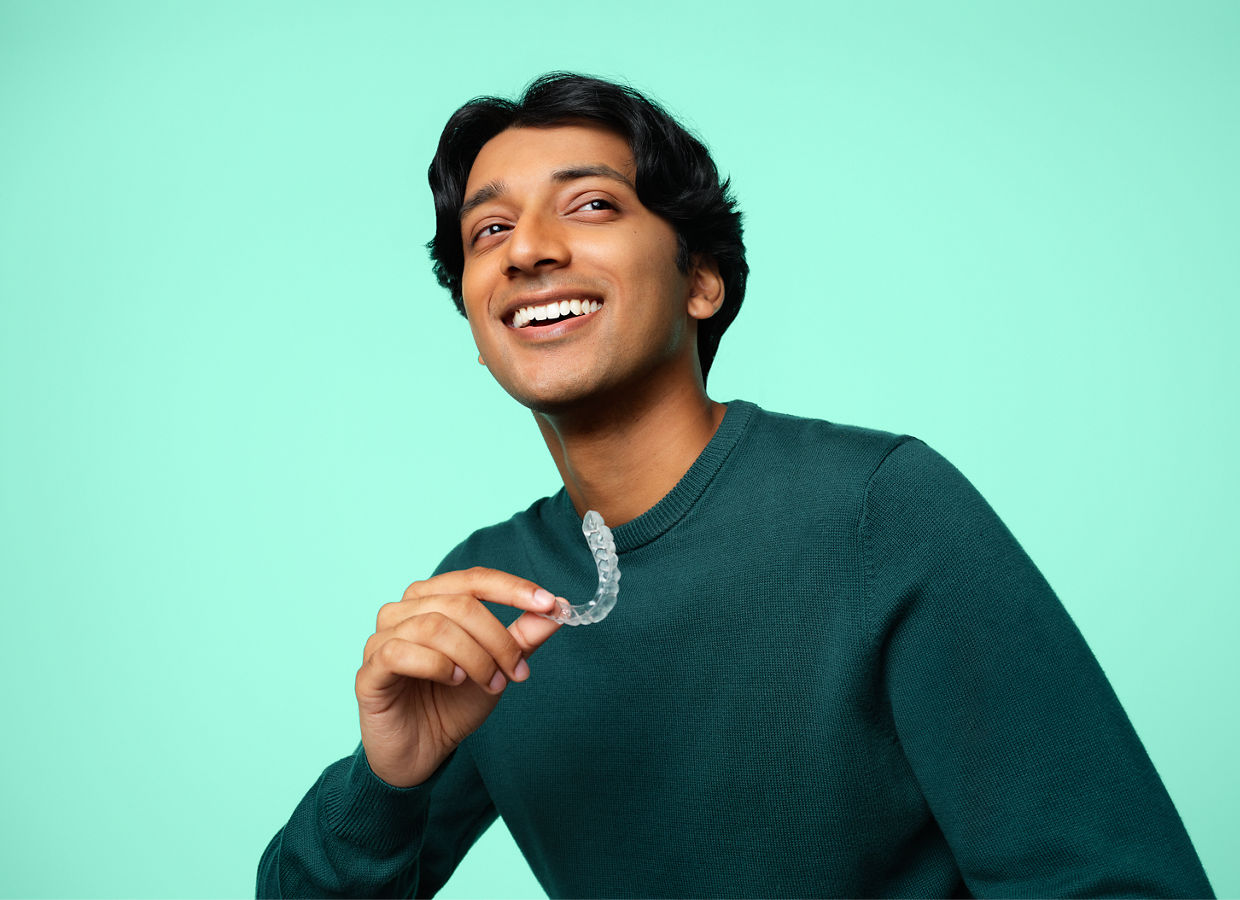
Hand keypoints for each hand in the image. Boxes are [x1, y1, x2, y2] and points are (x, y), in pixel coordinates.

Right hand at [355, 567, 561, 787]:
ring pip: (435, 626)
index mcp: (432, 599)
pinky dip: (438, 665)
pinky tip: (455, 681)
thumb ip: (522, 638)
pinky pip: (401, 651)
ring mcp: (380, 638)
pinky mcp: (369, 670)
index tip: (549, 604)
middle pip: (459, 603)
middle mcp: (402, 611)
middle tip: (517, 671)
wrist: (421, 753)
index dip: (513, 588)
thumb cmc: (452, 703)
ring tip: (491, 683)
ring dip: (474, 657)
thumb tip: (556, 609)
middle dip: (498, 638)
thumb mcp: (497, 668)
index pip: (474, 579)